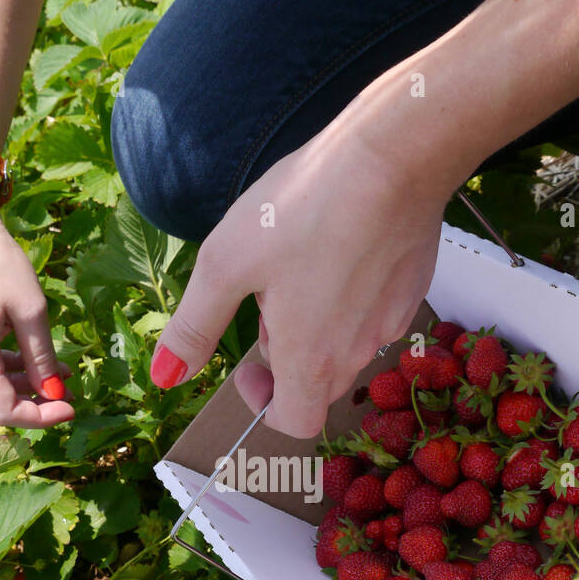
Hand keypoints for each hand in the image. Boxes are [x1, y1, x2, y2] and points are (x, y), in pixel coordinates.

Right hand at [0, 181, 74, 427]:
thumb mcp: (31, 310)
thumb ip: (41, 357)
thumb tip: (55, 393)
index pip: (4, 411)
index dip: (40, 418)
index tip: (71, 409)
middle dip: (34, 405)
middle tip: (70, 396)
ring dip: (26, 387)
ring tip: (62, 374)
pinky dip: (11, 370)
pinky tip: (38, 359)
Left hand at [149, 113, 455, 437]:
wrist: (393, 157)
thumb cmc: (305, 208)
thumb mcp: (226, 264)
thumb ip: (195, 327)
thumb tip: (165, 376)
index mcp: (311, 361)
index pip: (295, 422)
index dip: (265, 403)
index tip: (249, 363)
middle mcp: (358, 353)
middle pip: (318, 385)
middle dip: (286, 356)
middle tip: (268, 295)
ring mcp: (392, 321)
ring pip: (347, 346)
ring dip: (318, 325)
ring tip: (301, 262)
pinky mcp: (413, 287)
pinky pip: (374, 312)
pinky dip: (350, 296)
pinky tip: (337, 244)